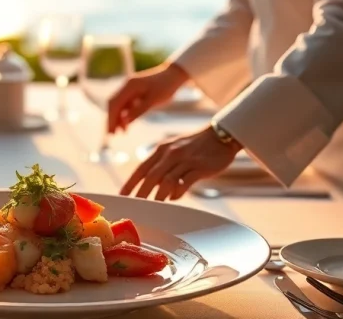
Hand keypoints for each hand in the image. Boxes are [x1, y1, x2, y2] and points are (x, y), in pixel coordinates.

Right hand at [107, 62, 189, 133]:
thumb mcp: (153, 101)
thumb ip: (138, 111)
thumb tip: (125, 122)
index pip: (114, 104)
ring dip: (117, 118)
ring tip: (119, 132)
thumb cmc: (166, 87)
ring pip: (119, 105)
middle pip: (113, 104)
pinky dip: (124, 114)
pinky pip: (125, 104)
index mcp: (130, 86)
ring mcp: (129, 88)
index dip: (111, 118)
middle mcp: (126, 86)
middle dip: (111, 119)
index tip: (110, 132)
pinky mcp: (134, 92)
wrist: (174, 75)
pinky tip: (126, 125)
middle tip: (111, 135)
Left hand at [120, 126, 239, 200]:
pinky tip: (174, 198)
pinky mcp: (199, 167)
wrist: (220, 135)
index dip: (130, 183)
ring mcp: (185, 160)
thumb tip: (153, 185)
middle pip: (151, 176)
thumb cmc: (196, 145)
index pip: (141, 168)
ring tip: (155, 205)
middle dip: (141, 193)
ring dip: (159, 195)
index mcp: (161, 149)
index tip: (122, 195)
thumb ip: (162, 165)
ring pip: (166, 180)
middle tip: (135, 206)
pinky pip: (185, 182)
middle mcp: (170, 153)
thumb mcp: (174, 149)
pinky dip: (177, 192)